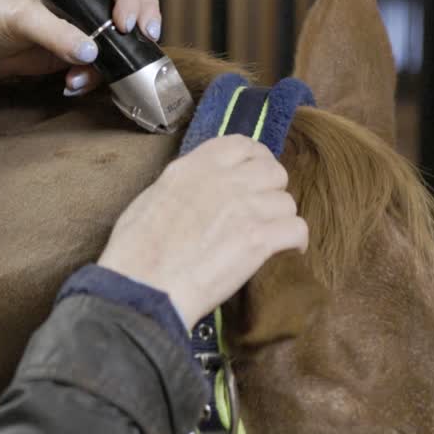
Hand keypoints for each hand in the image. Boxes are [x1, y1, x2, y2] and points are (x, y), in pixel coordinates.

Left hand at [0, 0, 162, 90]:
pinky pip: (107, 60)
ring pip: (126, 32)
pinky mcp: (86, 48)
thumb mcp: (22, 19)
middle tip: (146, 37)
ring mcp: (91, 21)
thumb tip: (90, 50)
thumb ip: (55, 33)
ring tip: (83, 75)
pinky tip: (73, 83)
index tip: (125, 23)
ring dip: (116, 56)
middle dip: (145, 16)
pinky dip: (96, 75)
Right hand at [97, 135, 307, 322]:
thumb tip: (200, 190)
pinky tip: (286, 251)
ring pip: (287, 202)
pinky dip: (295, 241)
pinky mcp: (259, 241)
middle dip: (271, 190)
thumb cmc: (135, 251)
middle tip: (262, 210)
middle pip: (273, 171)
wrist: (143, 288)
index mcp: (194, 167)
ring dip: (280, 219)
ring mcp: (245, 209)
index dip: (255, 159)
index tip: (253, 176)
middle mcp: (224, 181)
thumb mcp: (152, 198)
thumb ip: (183, 184)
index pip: (242, 145)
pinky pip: (297, 229)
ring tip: (268, 235)